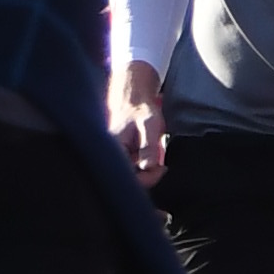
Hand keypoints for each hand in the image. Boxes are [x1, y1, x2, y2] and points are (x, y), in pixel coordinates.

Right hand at [110, 58, 167, 188]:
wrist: (132, 94)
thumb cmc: (139, 107)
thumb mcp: (149, 126)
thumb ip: (148, 148)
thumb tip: (148, 168)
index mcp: (114, 149)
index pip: (128, 177)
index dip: (147, 179)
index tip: (161, 168)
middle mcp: (112, 155)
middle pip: (130, 179)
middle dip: (148, 176)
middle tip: (162, 165)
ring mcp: (117, 155)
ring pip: (133, 173)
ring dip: (147, 170)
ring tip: (157, 156)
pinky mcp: (122, 154)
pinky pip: (133, 166)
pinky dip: (144, 164)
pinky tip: (152, 154)